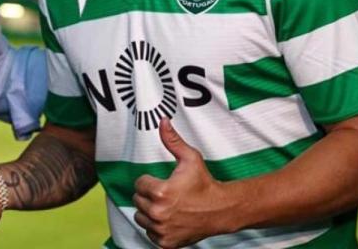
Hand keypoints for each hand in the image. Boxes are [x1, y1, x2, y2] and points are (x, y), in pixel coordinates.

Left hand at [133, 119, 236, 247]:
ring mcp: (161, 230)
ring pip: (140, 218)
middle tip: (165, 194)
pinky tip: (169, 219)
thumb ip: (173, 141)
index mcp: (161, 193)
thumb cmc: (204, 184)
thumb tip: (163, 121)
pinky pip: (149, 234)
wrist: (220, 210)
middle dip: (148, 196)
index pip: (138, 184)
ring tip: (166, 206)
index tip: (162, 182)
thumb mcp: (190, 159)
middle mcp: (158, 213)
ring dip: (149, 212)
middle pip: (137, 201)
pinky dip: (156, 228)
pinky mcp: (165, 243)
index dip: (149, 181)